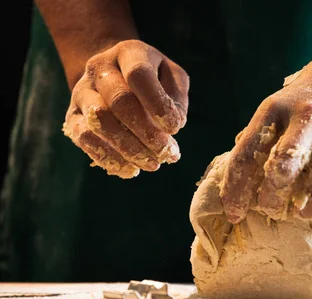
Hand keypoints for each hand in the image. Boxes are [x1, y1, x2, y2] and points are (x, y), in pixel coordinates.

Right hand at [63, 39, 188, 177]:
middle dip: (145, 132)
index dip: (157, 103)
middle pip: (118, 100)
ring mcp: (82, 91)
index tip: (175, 127)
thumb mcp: (172, 78)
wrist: (115, 74)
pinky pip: (84, 138)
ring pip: (98, 121)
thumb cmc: (154, 79)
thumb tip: (172, 125)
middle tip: (165, 151)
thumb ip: (176, 98)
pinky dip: (109, 158)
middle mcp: (99, 68)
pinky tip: (130, 170)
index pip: (139, 74)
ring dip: (128, 148)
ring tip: (151, 164)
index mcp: (128, 52)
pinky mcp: (72, 115)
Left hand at [220, 46, 311, 228]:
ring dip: (309, 209)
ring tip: (303, 214)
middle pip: (283, 168)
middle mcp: (307, 119)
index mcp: (275, 109)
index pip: (247, 154)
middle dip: (272, 200)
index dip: (236, 189)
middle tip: (272, 211)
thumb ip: (265, 136)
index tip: (234, 213)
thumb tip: (243, 185)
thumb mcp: (281, 103)